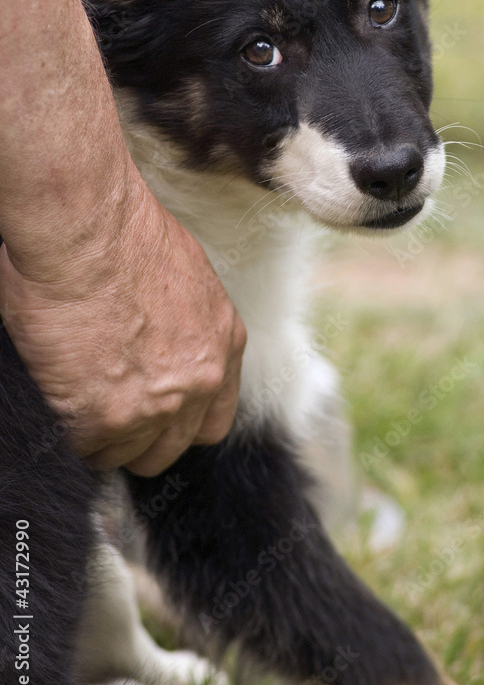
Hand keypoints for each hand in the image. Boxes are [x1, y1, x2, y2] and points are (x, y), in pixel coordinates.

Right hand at [0, 174, 245, 475]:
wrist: (86, 229)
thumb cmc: (122, 232)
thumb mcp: (186, 275)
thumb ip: (183, 322)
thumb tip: (157, 338)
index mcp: (223, 341)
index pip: (214, 415)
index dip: (180, 420)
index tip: (156, 414)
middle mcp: (201, 380)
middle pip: (175, 445)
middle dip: (143, 439)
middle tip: (111, 416)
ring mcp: (157, 404)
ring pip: (130, 455)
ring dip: (105, 440)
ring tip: (78, 407)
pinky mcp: (107, 418)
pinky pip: (87, 451)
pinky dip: (70, 435)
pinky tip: (58, 405)